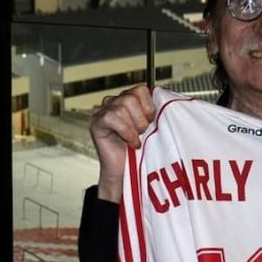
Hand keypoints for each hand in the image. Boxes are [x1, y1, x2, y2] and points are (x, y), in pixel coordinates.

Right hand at [89, 85, 153, 201]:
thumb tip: (165, 98)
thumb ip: (154, 112)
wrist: (127, 172)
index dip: (149, 106)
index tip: (152, 121)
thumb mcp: (152, 127)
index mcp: (129, 100)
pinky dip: (126, 132)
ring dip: (134, 126)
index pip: (141, 89)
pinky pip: (112, 118)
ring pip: (122, 106)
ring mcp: (103, 111)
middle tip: (143, 132)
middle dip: (141, 118)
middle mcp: (114, 102)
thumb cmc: (141, 151)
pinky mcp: (96, 123)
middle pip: (131, 97)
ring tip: (136, 139)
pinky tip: (131, 143)